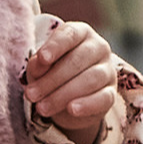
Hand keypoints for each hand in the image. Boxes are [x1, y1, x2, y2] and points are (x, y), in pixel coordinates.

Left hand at [24, 21, 114, 143]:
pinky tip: (71, 109)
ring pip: (89, 79)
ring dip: (62, 95)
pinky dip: (87, 104)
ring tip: (42, 107)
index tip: (42, 58)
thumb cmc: (51, 73)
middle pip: (77, 60)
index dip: (55, 46)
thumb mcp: (40, 66)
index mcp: (81, 33)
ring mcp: (107, 71)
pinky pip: (103, 98)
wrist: (67, 101)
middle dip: (51, 79)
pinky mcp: (111, 94)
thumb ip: (38, 63)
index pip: (70, 34)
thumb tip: (38, 64)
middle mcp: (98, 48)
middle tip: (31, 94)